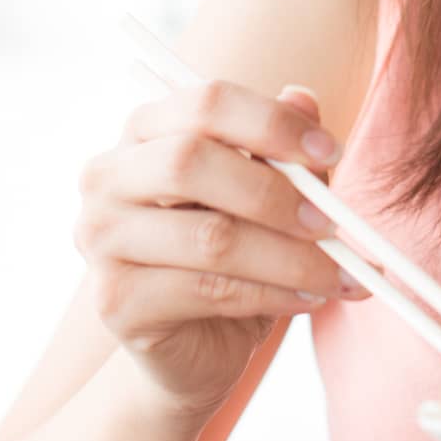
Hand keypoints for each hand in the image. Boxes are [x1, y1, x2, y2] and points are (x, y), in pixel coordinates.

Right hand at [74, 79, 372, 418]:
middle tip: (332, 222)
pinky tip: (308, 298)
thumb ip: (283, 150)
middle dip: (275, 192)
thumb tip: (303, 98)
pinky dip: (272, 295)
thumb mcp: (270, 194)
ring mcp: (102, 239)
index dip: (273, 123)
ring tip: (338, 273)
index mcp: (147, 130)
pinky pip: (208, 290)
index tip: (331, 152)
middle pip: (191, 161)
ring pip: (210, 237)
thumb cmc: (234, 251)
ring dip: (289, 257)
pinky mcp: (116, 300)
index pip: (207, 103)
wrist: (195, 342)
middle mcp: (109, 176)